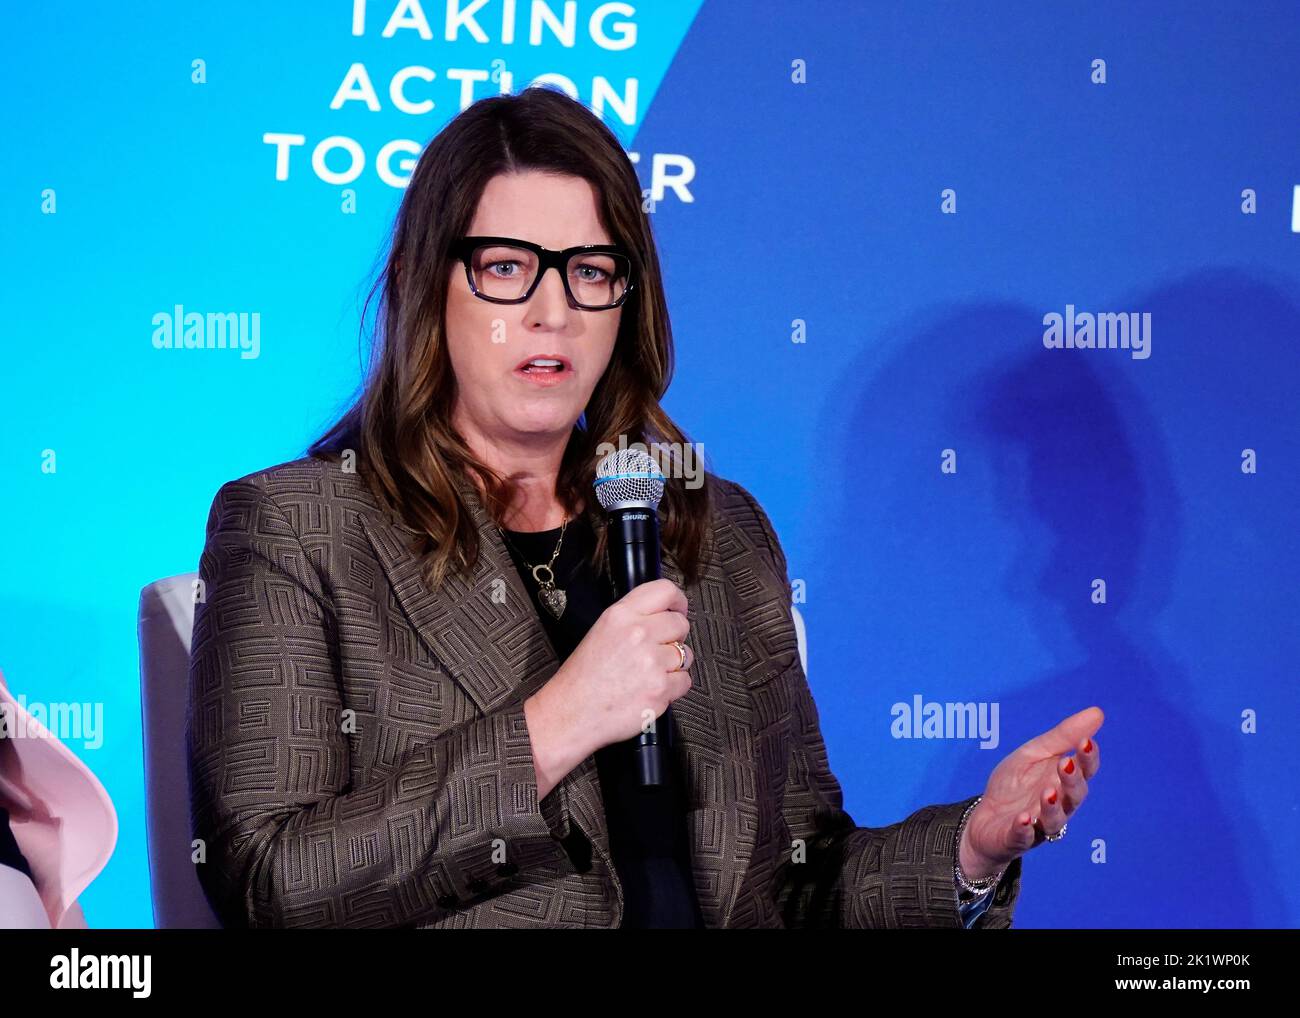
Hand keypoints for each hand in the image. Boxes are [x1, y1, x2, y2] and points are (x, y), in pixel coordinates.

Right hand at [526, 578, 692, 790]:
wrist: (571, 713)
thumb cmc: (582, 677)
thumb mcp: (601, 631)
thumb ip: (633, 618)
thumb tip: (664, 614)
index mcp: (620, 615)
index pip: (665, 591)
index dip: (678, 601)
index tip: (679, 610)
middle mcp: (638, 634)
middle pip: (681, 624)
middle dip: (675, 637)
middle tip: (659, 649)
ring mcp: (651, 662)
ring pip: (685, 654)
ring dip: (674, 664)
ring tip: (649, 673)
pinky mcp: (660, 689)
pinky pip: (685, 681)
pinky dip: (673, 688)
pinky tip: (650, 688)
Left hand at [958, 706, 1102, 880]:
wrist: (984, 818)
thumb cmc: (1014, 785)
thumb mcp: (1034, 753)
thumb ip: (1063, 736)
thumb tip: (1097, 712)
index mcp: (1063, 781)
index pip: (1084, 770)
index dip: (1087, 758)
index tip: (1085, 742)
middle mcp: (1058, 805)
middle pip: (1074, 796)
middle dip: (1072, 780)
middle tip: (1066, 764)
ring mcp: (1039, 824)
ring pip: (1054, 820)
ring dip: (1052, 806)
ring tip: (1048, 792)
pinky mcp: (1016, 839)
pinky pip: (1023, 836)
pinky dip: (1024, 828)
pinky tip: (1023, 819)